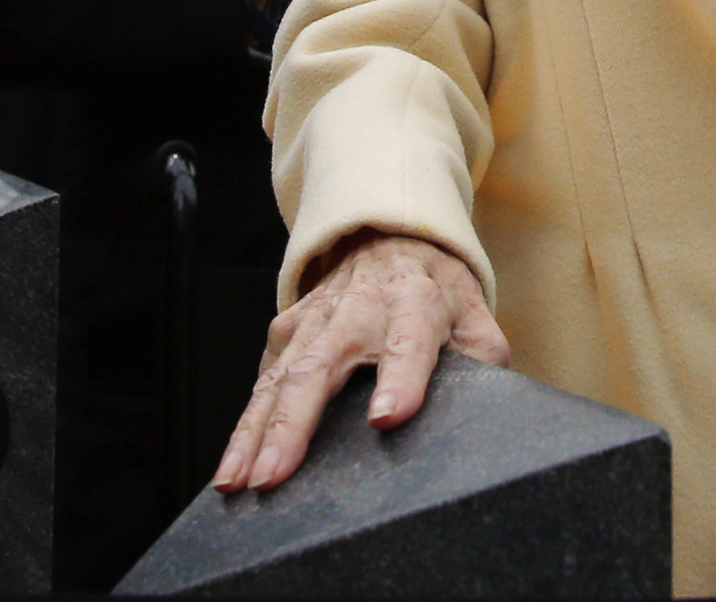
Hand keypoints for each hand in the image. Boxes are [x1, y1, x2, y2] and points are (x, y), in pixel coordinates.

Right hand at [212, 230, 507, 494]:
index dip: (400, 380)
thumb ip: (483, 356)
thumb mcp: (473, 312)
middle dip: (293, 425)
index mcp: (415, 304)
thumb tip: (480, 402)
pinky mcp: (288, 328)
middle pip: (320, 368)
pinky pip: (263, 380)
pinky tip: (232, 463)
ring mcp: (316, 318)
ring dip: (254, 433)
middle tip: (274, 475)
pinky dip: (244, 423)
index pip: (409, 344)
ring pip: (278, 379)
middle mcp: (358, 309)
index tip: (387, 418)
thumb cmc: (435, 287)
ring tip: (237, 481)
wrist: (391, 233)